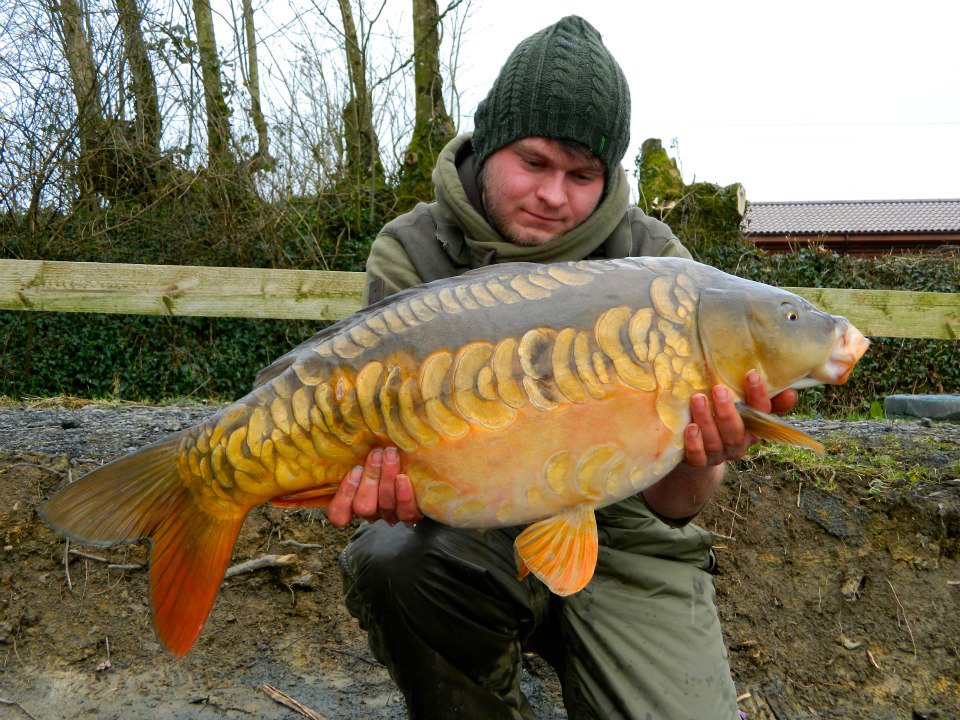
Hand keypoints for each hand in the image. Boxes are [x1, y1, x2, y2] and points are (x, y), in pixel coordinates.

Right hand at [326, 447, 422, 528]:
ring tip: (391, 456)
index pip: (339, 512)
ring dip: (386, 479)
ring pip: (384, 506)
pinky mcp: (411, 515)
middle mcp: (372, 512)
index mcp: (355, 501)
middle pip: (363, 507)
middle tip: (376, 454)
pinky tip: (403, 477)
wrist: (428, 465)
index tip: (355, 469)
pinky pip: (405, 512)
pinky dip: (403, 495)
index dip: (344, 495)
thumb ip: (364, 453)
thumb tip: (347, 426)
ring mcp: (391, 515)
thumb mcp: (374, 454)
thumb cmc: (392, 455)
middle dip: (369, 479)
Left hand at [643, 370, 796, 519]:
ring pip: (715, 441)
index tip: (751, 374)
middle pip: (736, 431)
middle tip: (719, 389)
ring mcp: (718, 454)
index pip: (762, 413)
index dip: (758, 395)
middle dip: (728, 411)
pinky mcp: (697, 462)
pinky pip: (698, 457)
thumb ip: (765, 399)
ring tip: (698, 399)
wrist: (699, 457)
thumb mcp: (744, 409)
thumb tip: (790, 390)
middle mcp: (738, 444)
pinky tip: (690, 428)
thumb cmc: (723, 422)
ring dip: (707, 420)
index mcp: (753, 428)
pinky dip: (694, 443)